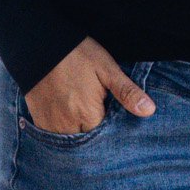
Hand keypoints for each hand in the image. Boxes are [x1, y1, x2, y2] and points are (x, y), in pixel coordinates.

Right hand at [24, 36, 154, 134]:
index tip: (116, 120)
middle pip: (88, 144)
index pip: (107, 139)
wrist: (40, 45)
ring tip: (86, 117)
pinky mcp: (39, 122)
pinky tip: (71, 119)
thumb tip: (149, 111)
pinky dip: (64, 132)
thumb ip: (126, 92)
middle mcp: (68, 126)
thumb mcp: (107, 68)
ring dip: (81, 134)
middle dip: (98, 136)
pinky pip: (55, 138)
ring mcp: (51, 126)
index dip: (114, 133)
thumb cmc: (77, 55)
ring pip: (72, 143)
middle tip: (101, 115)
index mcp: (88, 115)